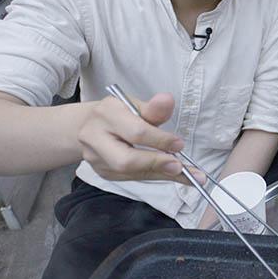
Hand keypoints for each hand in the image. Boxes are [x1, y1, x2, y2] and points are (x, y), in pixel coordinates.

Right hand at [78, 93, 204, 184]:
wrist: (89, 125)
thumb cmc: (118, 113)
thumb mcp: (135, 104)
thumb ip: (153, 108)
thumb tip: (168, 100)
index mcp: (106, 113)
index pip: (136, 132)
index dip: (160, 140)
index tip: (179, 145)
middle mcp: (95, 137)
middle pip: (126, 160)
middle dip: (156, 164)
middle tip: (180, 166)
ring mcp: (96, 159)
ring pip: (129, 173)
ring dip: (160, 174)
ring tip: (188, 175)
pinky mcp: (102, 172)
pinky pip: (131, 178)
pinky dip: (154, 176)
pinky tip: (172, 174)